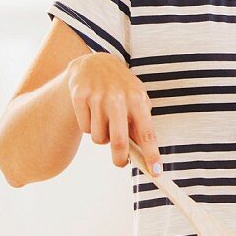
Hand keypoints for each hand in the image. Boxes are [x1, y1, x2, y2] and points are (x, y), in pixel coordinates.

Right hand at [65, 53, 161, 171]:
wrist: (94, 63)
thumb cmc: (121, 87)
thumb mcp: (136, 98)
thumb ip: (140, 122)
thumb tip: (142, 153)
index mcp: (137, 99)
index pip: (147, 132)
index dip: (151, 154)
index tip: (156, 172)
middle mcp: (118, 98)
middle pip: (118, 141)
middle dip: (120, 158)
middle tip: (120, 163)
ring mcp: (97, 97)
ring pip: (98, 137)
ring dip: (102, 137)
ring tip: (105, 121)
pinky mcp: (79, 97)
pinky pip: (84, 128)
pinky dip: (88, 126)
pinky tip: (92, 112)